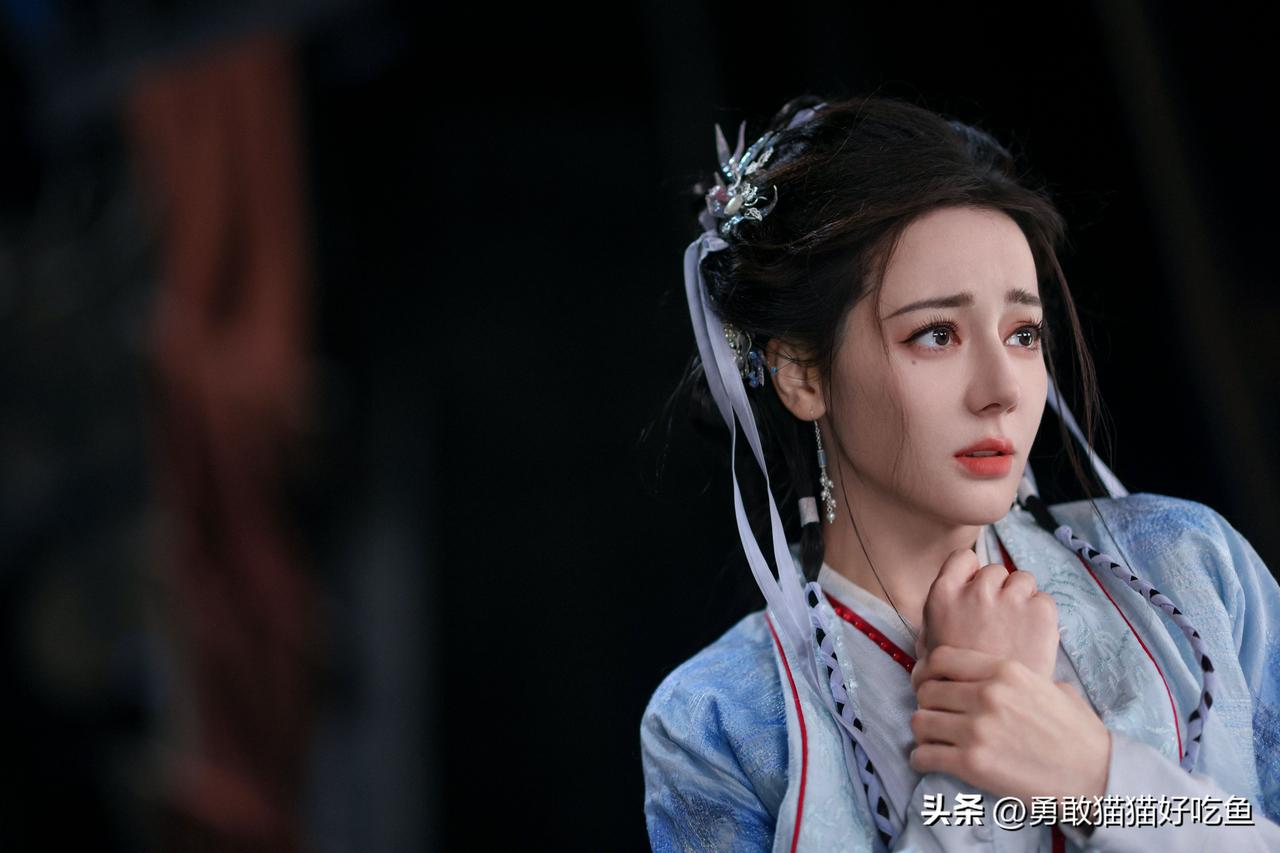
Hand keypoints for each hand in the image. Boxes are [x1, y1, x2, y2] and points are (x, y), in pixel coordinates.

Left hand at [908, 645, 1110, 810]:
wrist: (1096, 776)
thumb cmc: (1079, 734)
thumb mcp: (1051, 687)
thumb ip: (1018, 676)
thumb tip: (998, 674)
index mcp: (1005, 671)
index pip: (941, 658)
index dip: (927, 671)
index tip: (928, 682)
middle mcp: (987, 694)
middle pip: (926, 690)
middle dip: (927, 704)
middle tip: (935, 716)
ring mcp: (978, 729)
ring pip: (919, 721)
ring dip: (923, 732)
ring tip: (933, 740)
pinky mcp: (973, 763)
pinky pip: (923, 755)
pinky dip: (921, 759)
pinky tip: (929, 761)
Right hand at [918, 548, 1059, 678]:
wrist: (993, 713)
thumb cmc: (956, 684)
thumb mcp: (929, 649)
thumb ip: (936, 620)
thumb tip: (946, 603)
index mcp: (942, 596)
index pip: (963, 558)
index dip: (971, 573)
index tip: (976, 589)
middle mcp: (975, 592)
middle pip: (995, 570)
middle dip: (999, 590)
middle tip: (1000, 618)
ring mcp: (1009, 600)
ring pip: (1023, 579)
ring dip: (1022, 598)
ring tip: (1018, 627)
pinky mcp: (1040, 613)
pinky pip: (1044, 599)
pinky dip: (1042, 615)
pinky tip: (1033, 636)